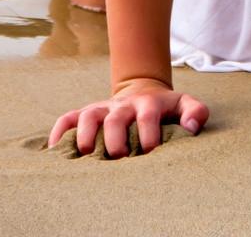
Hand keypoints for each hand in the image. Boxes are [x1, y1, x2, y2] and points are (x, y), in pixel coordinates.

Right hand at [48, 77, 209, 156]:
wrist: (143, 92)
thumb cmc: (165, 109)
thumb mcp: (185, 105)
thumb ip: (196, 112)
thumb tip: (191, 127)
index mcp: (149, 104)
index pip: (148, 116)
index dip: (149, 135)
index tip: (150, 153)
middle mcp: (123, 105)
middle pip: (116, 118)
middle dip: (116, 139)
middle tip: (120, 157)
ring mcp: (103, 108)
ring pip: (88, 116)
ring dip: (85, 135)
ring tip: (86, 155)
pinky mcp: (86, 113)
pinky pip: (67, 118)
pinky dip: (59, 132)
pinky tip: (55, 151)